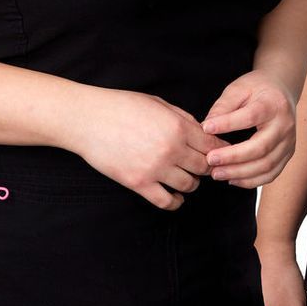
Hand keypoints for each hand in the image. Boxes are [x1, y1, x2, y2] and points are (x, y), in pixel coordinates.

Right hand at [68, 89, 214, 210]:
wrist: (87, 120)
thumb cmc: (121, 106)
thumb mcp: (158, 103)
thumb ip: (183, 118)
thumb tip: (203, 131)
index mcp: (178, 127)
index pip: (212, 145)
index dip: (218, 150)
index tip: (218, 154)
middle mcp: (171, 149)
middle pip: (205, 167)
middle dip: (206, 167)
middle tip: (200, 166)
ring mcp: (155, 168)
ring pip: (189, 185)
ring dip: (191, 183)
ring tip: (185, 178)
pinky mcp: (138, 183)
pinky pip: (166, 201)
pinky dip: (174, 202)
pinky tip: (174, 196)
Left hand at [201, 70, 296, 187]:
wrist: (283, 90)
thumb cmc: (258, 89)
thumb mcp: (239, 88)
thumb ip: (223, 106)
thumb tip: (206, 128)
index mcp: (273, 104)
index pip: (250, 117)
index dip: (227, 124)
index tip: (206, 128)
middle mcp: (285, 125)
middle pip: (260, 147)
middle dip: (233, 157)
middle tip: (210, 160)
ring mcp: (288, 142)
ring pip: (266, 165)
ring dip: (240, 173)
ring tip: (217, 173)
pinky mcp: (287, 154)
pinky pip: (271, 174)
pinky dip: (251, 181)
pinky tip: (233, 179)